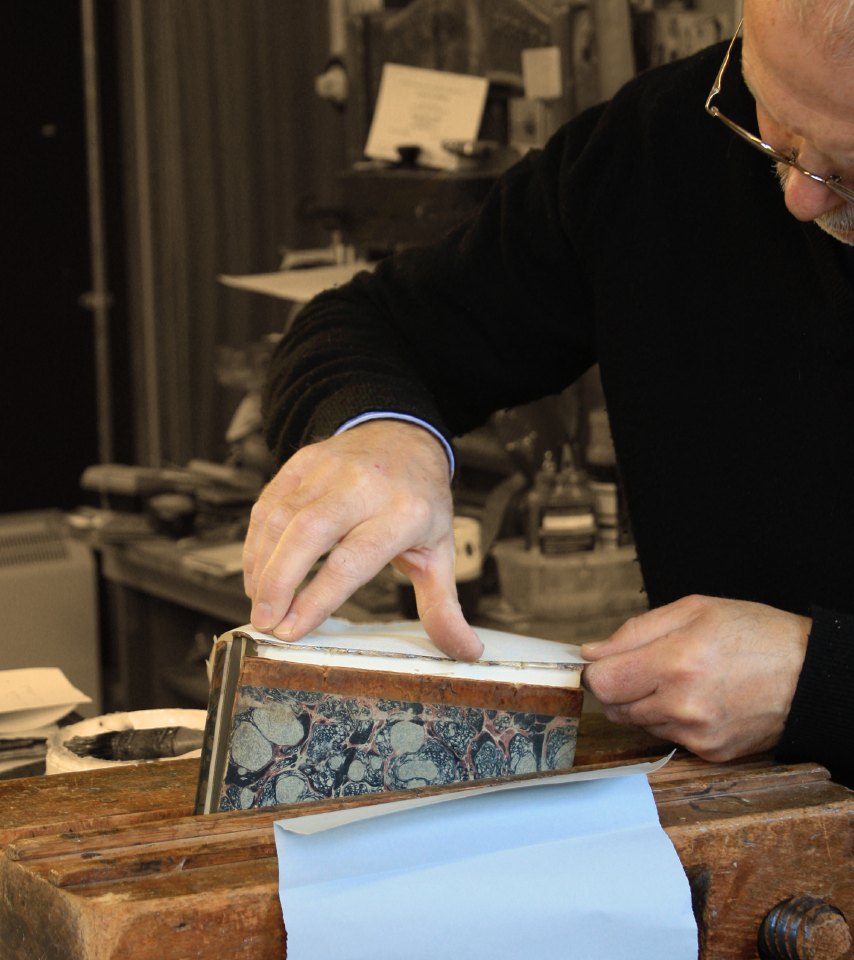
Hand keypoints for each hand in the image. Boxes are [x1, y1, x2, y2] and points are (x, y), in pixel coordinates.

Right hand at [242, 420, 483, 660]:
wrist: (404, 435)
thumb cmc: (420, 500)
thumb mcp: (440, 551)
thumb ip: (444, 605)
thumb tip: (466, 651)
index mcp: (404, 513)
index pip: (353, 560)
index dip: (317, 598)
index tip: (292, 630)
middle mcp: (365, 487)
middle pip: (309, 534)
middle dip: (279, 583)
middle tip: (265, 621)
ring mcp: (331, 469)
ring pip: (282, 518)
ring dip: (262, 564)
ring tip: (259, 603)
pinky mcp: (304, 461)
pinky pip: (270, 502)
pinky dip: (256, 540)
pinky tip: (256, 570)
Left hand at [580, 595, 810, 761]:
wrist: (810, 675)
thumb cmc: (755, 634)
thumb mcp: (694, 609)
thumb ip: (635, 631)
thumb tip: (592, 652)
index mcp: (675, 662)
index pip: (601, 682)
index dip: (595, 670)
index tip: (603, 661)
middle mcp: (682, 705)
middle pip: (613, 707)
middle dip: (619, 686)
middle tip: (645, 666)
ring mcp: (696, 734)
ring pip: (638, 723)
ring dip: (644, 703)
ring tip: (678, 679)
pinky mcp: (709, 753)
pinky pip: (667, 737)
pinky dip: (671, 720)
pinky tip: (696, 699)